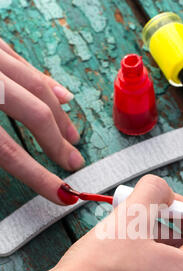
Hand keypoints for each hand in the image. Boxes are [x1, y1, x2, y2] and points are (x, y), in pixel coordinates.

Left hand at [0, 38, 83, 203]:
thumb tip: (9, 159)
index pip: (10, 152)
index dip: (39, 177)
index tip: (61, 194)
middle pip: (35, 115)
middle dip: (58, 143)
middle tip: (72, 161)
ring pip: (37, 86)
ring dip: (60, 114)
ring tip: (72, 135)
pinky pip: (25, 63)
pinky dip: (46, 83)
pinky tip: (61, 96)